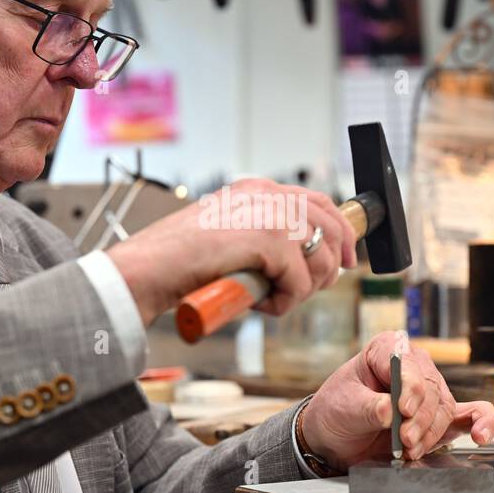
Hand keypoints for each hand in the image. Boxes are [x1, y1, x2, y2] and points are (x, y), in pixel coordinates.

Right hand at [106, 178, 357, 324]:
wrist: (147, 268)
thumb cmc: (177, 261)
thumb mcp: (228, 238)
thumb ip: (262, 239)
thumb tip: (302, 261)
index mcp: (257, 189)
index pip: (318, 202)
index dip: (339, 232)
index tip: (345, 259)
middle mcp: (268, 194)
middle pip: (331, 226)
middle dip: (332, 263)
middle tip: (315, 288)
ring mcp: (272, 214)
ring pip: (321, 258)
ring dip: (304, 288)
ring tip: (272, 298)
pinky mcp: (270, 240)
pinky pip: (300, 282)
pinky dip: (285, 302)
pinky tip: (259, 303)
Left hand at [299, 331, 493, 470]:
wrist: (336, 438)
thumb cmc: (337, 411)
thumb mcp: (343, 407)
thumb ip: (367, 408)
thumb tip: (389, 410)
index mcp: (387, 350)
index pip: (408, 363)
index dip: (410, 386)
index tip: (403, 408)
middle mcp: (413, 367)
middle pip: (430, 389)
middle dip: (419, 418)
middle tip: (404, 439)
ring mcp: (428, 392)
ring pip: (444, 408)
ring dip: (431, 432)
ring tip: (411, 450)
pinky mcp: (438, 417)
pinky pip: (471, 415)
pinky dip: (482, 423)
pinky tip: (481, 435)